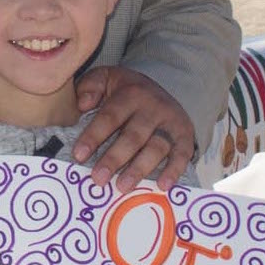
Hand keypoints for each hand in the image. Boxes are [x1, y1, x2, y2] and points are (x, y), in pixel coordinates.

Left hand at [73, 66, 196, 191]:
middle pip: (133, 136)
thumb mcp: (105, 78)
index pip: (110, 116)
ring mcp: (171, 122)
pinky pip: (182, 154)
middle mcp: (153, 107)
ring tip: (122, 187)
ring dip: (139, 168)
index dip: (94, 136)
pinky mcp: (185, 135)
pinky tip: (162, 186)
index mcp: (130, 93)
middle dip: (114, 158)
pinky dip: (174, 170)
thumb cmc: (125, 91)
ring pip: (156, 147)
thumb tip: (82, 104)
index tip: (79, 155)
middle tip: (98, 178)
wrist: (162, 86)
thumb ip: (90, 86)